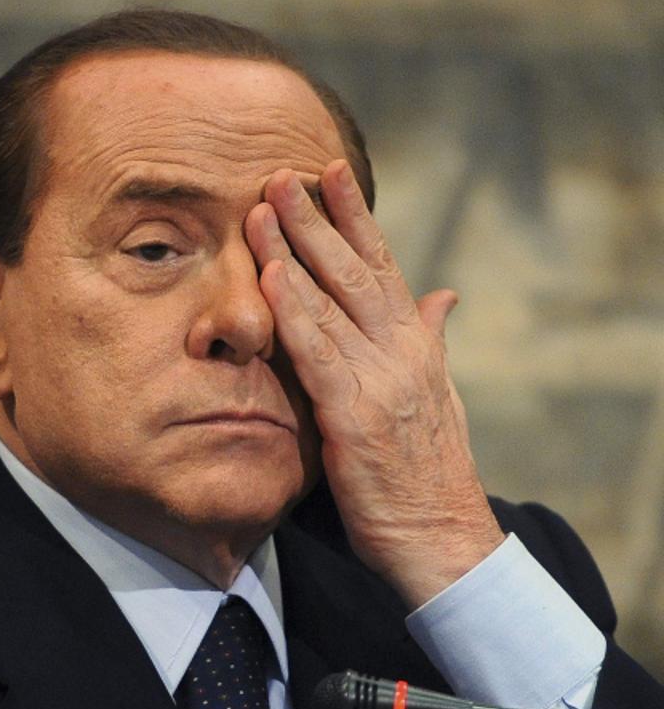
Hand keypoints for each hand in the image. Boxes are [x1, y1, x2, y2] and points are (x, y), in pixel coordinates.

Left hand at [247, 160, 503, 608]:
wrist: (444, 537)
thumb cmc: (428, 468)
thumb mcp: (436, 393)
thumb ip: (430, 338)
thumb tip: (441, 293)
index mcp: (415, 343)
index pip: (382, 265)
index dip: (355, 217)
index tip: (331, 171)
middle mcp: (400, 350)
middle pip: (353, 270)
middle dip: (317, 218)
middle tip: (283, 172)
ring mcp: (379, 379)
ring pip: (331, 301)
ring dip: (294, 251)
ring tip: (265, 207)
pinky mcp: (355, 415)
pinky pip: (317, 353)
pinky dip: (293, 312)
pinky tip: (270, 279)